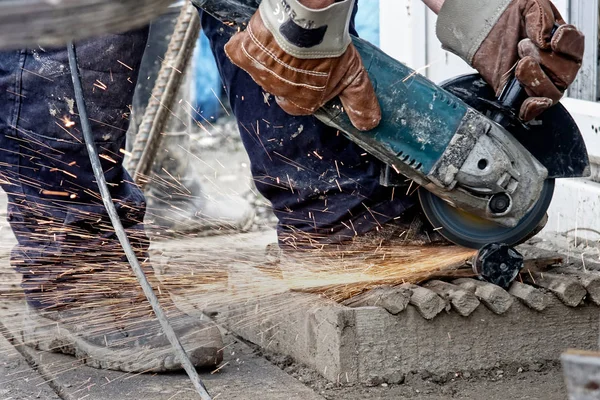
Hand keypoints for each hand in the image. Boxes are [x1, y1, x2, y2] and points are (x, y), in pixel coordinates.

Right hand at [224, 0, 380, 130]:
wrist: (307, 21)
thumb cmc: (330, 48)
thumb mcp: (354, 77)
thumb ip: (359, 102)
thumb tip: (368, 125)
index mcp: (300, 102)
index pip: (299, 104)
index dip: (306, 89)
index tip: (313, 74)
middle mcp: (277, 92)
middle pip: (280, 87)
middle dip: (289, 73)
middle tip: (301, 53)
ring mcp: (258, 73)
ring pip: (261, 69)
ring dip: (271, 58)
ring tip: (286, 40)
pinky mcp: (244, 53)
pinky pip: (239, 53)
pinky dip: (245, 46)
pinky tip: (260, 37)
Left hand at [437, 0, 583, 120]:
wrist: (485, 29)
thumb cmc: (510, 18)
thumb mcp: (530, 7)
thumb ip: (542, 19)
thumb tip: (545, 41)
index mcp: (563, 44)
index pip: (575, 49)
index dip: (567, 45)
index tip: (553, 40)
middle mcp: (556, 65)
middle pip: (565, 74)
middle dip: (544, 60)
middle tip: (523, 46)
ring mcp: (540, 82)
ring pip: (552, 92)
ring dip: (535, 78)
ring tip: (520, 62)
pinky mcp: (521, 94)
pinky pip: (535, 109)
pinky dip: (533, 108)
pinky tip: (528, 101)